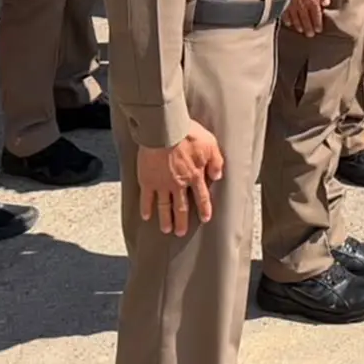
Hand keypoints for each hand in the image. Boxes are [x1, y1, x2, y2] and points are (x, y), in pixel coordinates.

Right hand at [136, 120, 224, 236]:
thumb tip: (217, 177)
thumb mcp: (211, 145)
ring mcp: (162, 184)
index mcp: (195, 175)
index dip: (204, 208)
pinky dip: (146, 208)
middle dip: (182, 221)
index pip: (202, 197)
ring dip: (165, 219)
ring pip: (164, 206)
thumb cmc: (188, 134)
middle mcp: (179, 184)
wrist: (165, 131)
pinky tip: (146, 216)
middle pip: (181, 207)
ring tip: (166, 229)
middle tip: (181, 232)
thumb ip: (216, 162)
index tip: (205, 219)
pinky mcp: (147, 180)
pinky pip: (146, 198)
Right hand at [286, 0, 329, 36]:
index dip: (317, 23)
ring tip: (300, 31)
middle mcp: (304, 4)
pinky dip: (287, 18)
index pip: (316, 15)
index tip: (318, 30)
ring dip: (299, 25)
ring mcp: (294, 3)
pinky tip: (288, 23)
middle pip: (306, 19)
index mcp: (314, 1)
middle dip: (308, 28)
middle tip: (310, 35)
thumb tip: (326, 2)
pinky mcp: (285, 0)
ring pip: (296, 17)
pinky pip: (286, 11)